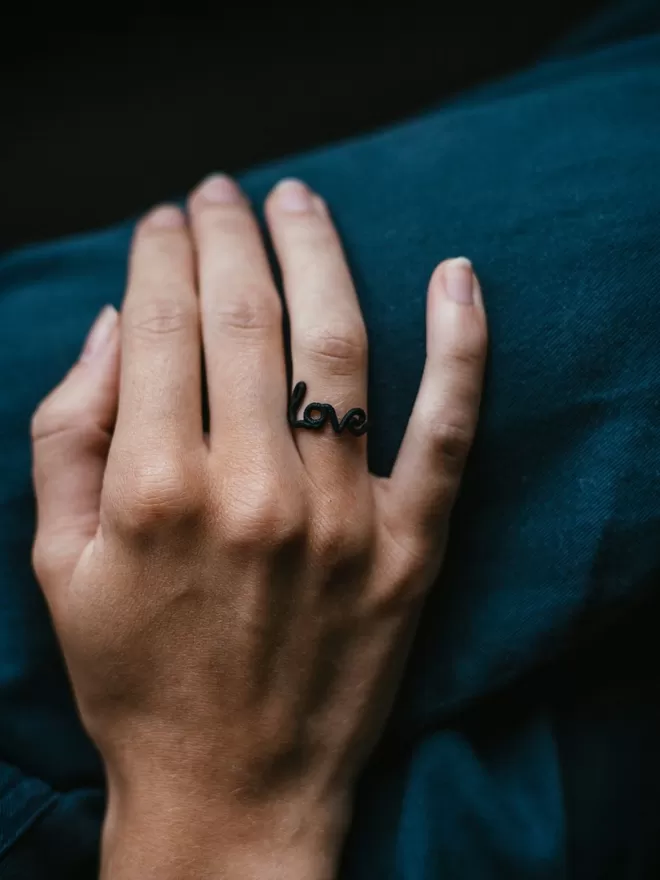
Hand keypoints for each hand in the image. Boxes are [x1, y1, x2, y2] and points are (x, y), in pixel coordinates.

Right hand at [31, 176, 487, 878]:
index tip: (165, 222)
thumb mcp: (58, 564)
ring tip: (300, 202)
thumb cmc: (135, 678)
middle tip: (223, 192)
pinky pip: (449, 429)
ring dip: (319, 253)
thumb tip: (111, 329)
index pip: (162, 324)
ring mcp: (343, 518)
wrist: (230, 789)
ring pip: (340, 345)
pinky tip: (457, 276)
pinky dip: (462, 347)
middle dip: (229, 232)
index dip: (161, 255)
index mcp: (154, 488)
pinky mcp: (410, 549)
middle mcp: (251, 490)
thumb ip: (67, 434)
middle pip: (247, 314)